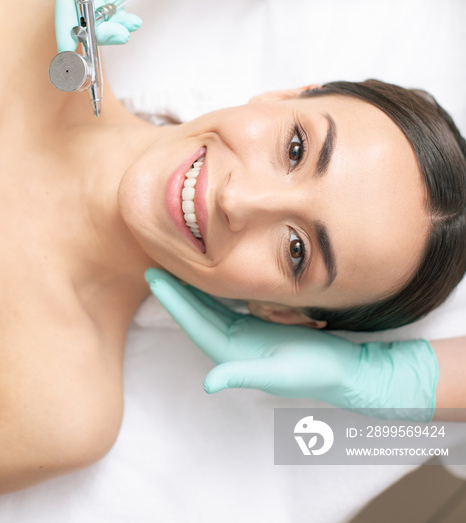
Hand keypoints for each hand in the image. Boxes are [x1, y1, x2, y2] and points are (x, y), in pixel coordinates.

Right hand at [55, 0, 244, 51]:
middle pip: (79, 7)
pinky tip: (134, 23)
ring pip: (96, 12)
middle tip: (117, 37)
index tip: (68, 47)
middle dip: (91, 30)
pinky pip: (113, 8)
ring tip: (129, 30)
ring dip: (108, 29)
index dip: (66, 19)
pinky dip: (121, 20)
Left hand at [145, 269, 438, 420]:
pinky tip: (209, 273)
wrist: (345, 372)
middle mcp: (233, 344)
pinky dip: (215, 289)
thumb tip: (209, 383)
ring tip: (174, 264)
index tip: (153, 278)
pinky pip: (229, 305)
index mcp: (233, 353)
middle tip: (153, 263)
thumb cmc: (316, 372)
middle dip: (175, 291)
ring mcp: (245, 335)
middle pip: (196, 313)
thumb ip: (244, 375)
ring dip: (191, 288)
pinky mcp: (259, 326)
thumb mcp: (281, 373)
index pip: (195, 324)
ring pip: (210, 307)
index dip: (174, 301)